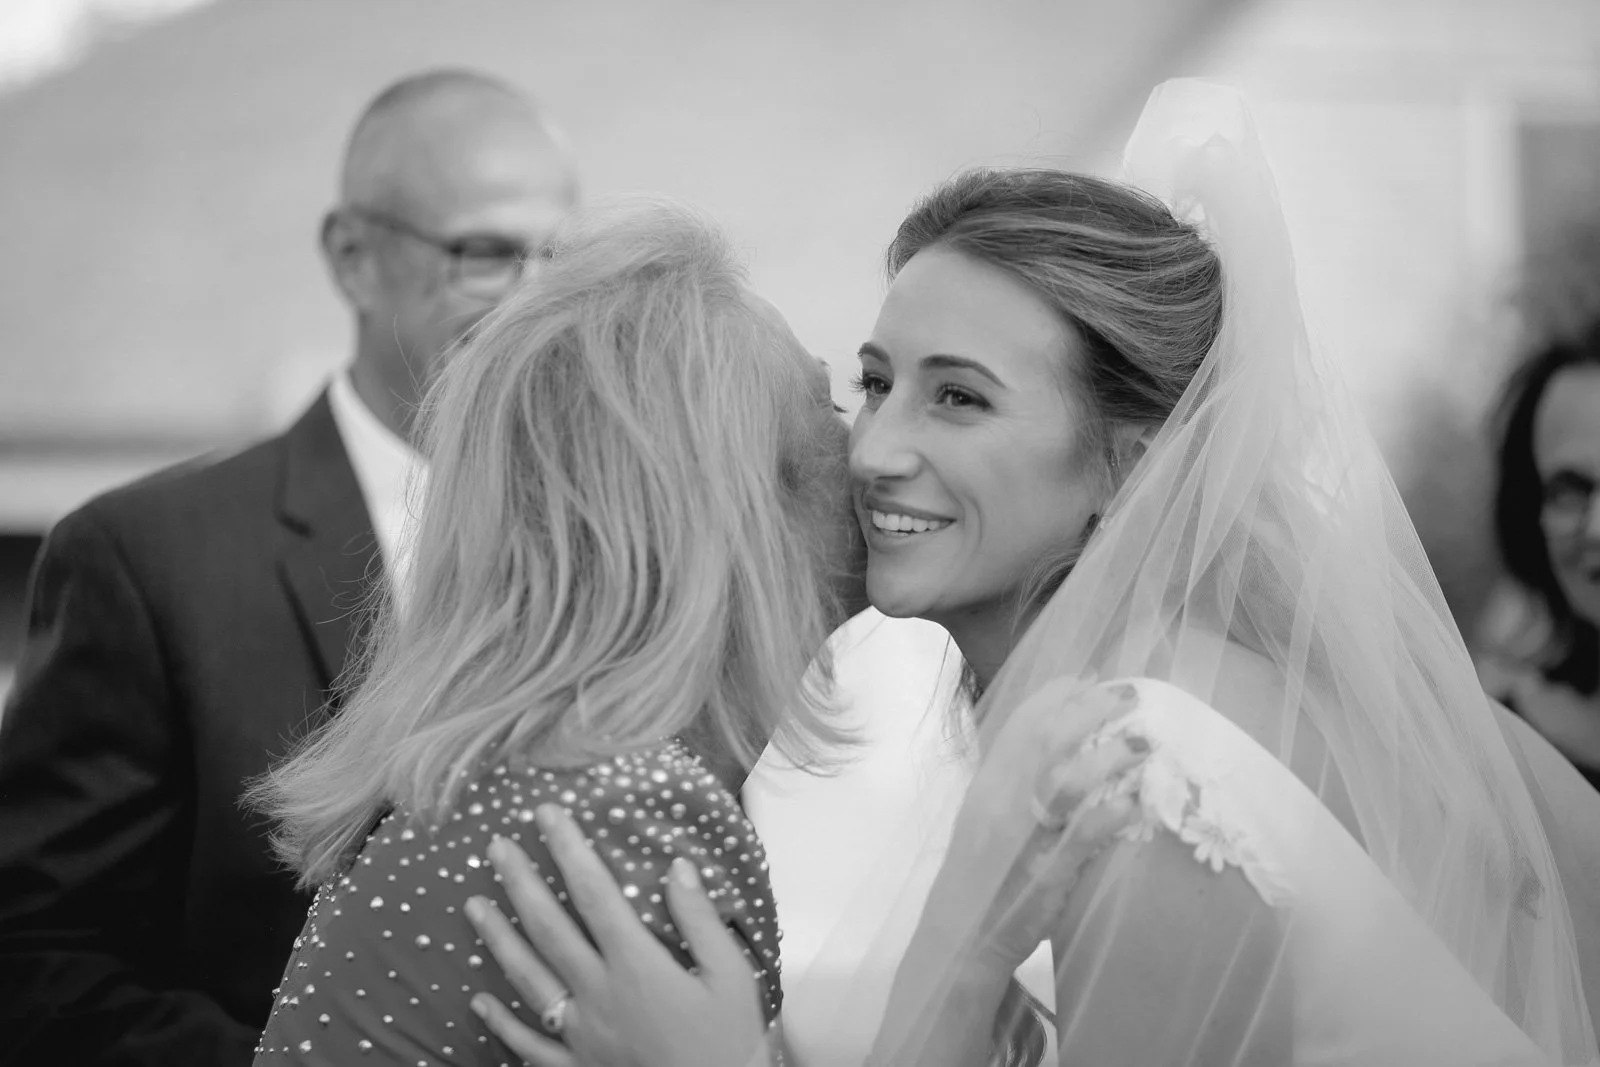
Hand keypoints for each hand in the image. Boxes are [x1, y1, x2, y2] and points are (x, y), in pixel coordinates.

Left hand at [464, 805, 772, 1066]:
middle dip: (520, 883)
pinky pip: (530, 1044)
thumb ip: (701, 920)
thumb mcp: (732, 976)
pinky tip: (479, 1001)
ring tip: (474, 904)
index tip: (548, 813)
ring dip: (498, 939)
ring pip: (528, 979)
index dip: (569, 849)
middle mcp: (599, 996)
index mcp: (637, 966)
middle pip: (549, 929)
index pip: (595, 894)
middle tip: (496, 847)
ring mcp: (582, 1035)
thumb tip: (678, 867)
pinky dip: (501, 1023)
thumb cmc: (731, 1041)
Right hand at [936, 679, 1148, 972]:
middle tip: (1131, 695)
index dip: (1056, 696)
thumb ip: (1015, 779)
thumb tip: (1061, 744)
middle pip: (1046, 741)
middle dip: (1091, 711)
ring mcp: (1023, 836)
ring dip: (1107, 757)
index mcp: (988, 783)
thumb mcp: (988, 815)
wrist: (961, 933)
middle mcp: (1002, 801)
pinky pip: (1080, 838)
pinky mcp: (1045, 873)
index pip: (1020, 724)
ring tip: (1144, 742)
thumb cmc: (982, 872)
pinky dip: (1110, 817)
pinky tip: (1135, 804)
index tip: (1090, 678)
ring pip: (1065, 783)